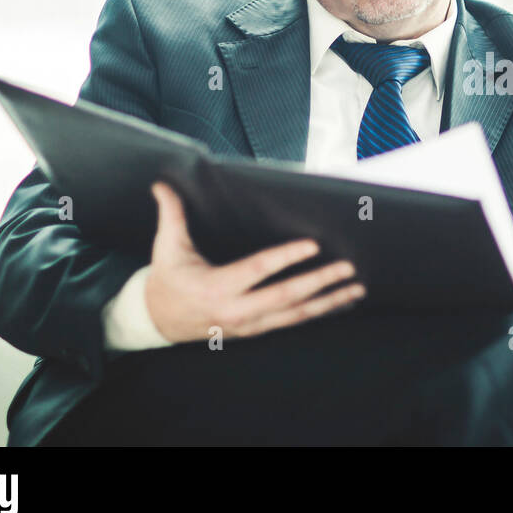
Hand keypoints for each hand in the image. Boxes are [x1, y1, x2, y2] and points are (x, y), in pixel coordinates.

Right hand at [144, 181, 365, 343]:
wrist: (158, 320)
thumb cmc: (167, 278)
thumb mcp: (166, 246)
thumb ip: (171, 213)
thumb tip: (162, 183)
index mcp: (216, 287)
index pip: (257, 270)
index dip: (286, 258)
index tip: (313, 245)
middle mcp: (236, 310)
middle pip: (285, 296)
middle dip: (319, 282)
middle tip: (346, 267)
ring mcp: (249, 325)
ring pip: (295, 315)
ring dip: (328, 301)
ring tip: (355, 288)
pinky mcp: (256, 330)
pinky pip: (292, 322)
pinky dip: (318, 312)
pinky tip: (339, 302)